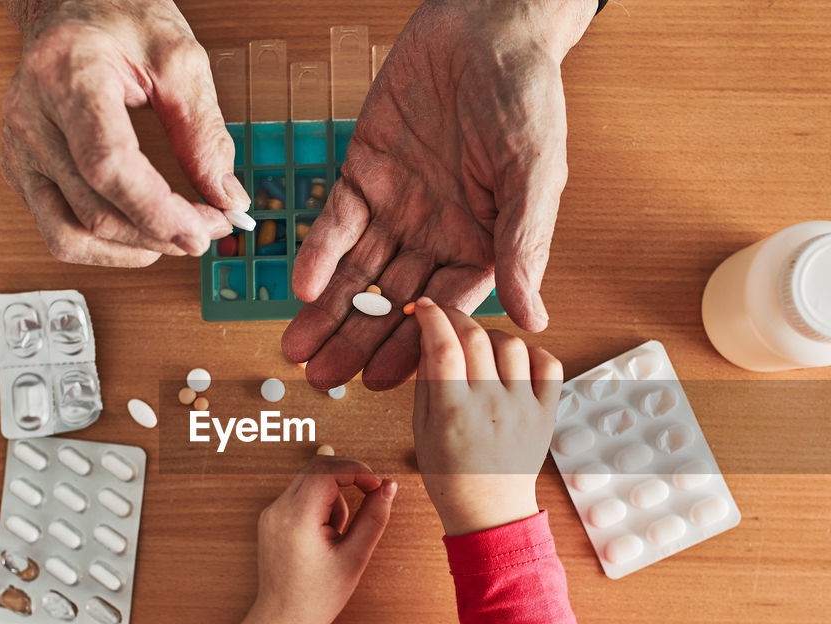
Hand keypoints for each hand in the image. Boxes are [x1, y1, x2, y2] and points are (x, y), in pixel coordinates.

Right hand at [0, 0, 249, 264]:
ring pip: (69, 236)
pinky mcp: (20, 170)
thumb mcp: (178, 57)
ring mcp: (19, 149)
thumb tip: (225, 196)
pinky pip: (58, 230)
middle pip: (95, 210)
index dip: (158, 211)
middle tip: (211, 227)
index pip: (108, 165)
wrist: (69, 6)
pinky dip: (105, 246)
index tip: (204, 229)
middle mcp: (31, 117)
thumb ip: (204, 130)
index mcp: (67, 75)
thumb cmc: (118, 18)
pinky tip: (140, 234)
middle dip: (161, 233)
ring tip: (176, 237)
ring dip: (132, 251)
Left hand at [222, 457, 396, 623]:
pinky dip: (320, 505)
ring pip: (310, 481)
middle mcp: (278, 509)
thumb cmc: (318, 597)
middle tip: (367, 499)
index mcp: (298, 518)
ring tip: (338, 535)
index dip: (357, 470)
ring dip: (333, 495)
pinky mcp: (271, 519)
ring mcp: (271, 513)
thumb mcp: (355, 558)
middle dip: (347, 478)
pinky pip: (301, 496)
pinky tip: (324, 536)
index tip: (377, 486)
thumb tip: (389, 486)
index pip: (326, 470)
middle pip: (316, 468)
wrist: (282, 621)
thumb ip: (374, 517)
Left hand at [281, 0, 594, 389]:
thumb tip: (533, 318)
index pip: (444, 309)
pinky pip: (337, 221)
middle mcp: (436, 234)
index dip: (412, 346)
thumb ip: (523, 244)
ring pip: (357, 272)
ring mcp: (398, 206)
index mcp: (482, 243)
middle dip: (356, 341)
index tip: (381, 381)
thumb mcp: (533, 172)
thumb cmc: (525, 95)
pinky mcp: (364, 172)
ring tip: (297, 349)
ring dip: (328, 311)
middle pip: (391, 301)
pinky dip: (319, 252)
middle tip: (322, 379)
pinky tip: (302, 285)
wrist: (484, 26)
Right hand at [412, 297, 562, 536]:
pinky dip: (533, 353)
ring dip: (492, 335)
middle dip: (457, 317)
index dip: (432, 318)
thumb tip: (428, 337)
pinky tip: (516, 361)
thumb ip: (426, 381)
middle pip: (476, 338)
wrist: (490, 510)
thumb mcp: (422, 429)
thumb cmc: (450, 473)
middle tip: (447, 318)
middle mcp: (491, 405)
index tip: (423, 307)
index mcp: (454, 412)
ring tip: (480, 347)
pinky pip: (549, 365)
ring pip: (512, 345)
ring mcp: (523, 408)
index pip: (443, 347)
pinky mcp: (546, 414)